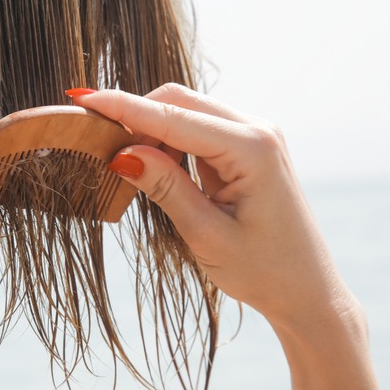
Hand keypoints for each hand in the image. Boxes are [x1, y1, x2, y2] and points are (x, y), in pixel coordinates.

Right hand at [71, 83, 378, 389]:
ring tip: (126, 163)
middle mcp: (257, 130)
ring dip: (152, 130)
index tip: (82, 98)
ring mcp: (255, 136)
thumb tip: (121, 153)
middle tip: (99, 144)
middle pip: (180, 101)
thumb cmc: (263, 271)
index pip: (174, 116)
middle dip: (136, 116)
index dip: (124, 107)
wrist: (306, 291)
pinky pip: (199, 130)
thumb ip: (164, 187)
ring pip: (187, 112)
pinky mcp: (249, 148)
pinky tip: (154, 166)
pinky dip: (170, 141)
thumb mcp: (206, 234)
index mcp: (253, 148)